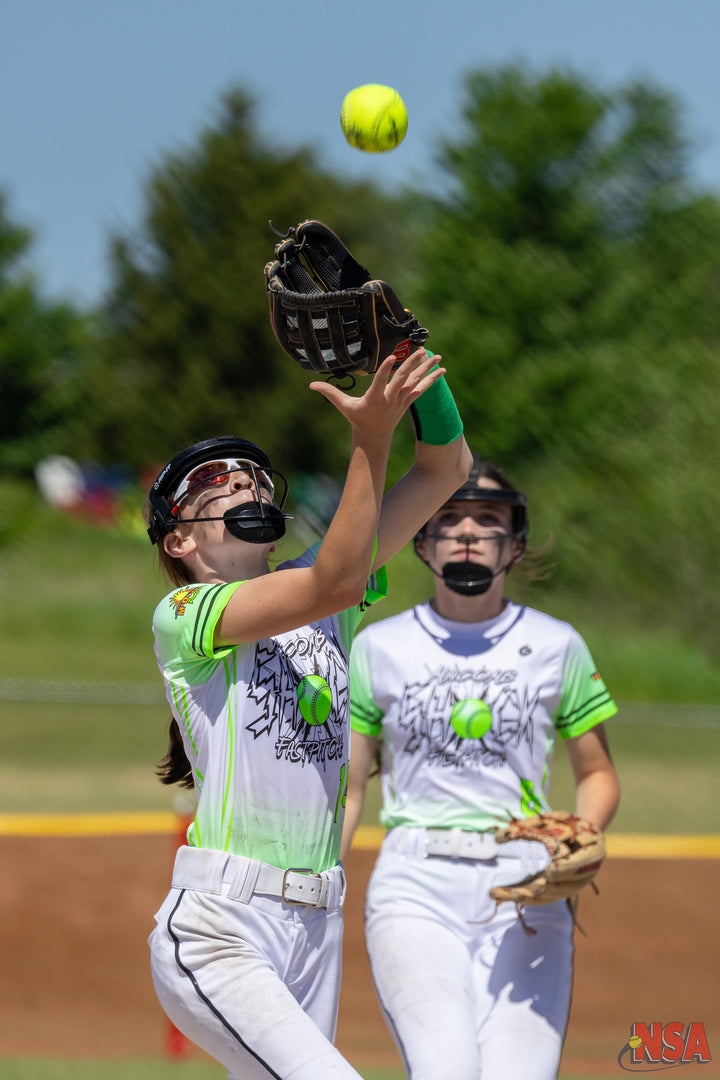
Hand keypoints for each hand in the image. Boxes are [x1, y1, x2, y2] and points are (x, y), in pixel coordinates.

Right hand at [309, 349, 443, 443]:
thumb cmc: (357, 419)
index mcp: (375, 397)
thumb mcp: (343, 406)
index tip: (392, 356)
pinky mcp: (407, 402)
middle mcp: (390, 398)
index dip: (386, 369)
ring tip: (438, 356)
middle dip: (412, 365)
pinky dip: (432, 380)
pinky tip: (442, 370)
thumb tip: (310, 384)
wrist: (374, 437)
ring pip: (416, 382)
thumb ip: (329, 393)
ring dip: (427, 368)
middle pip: (402, 379)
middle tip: (421, 350)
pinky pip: (422, 389)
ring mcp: (401, 400)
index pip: (381, 381)